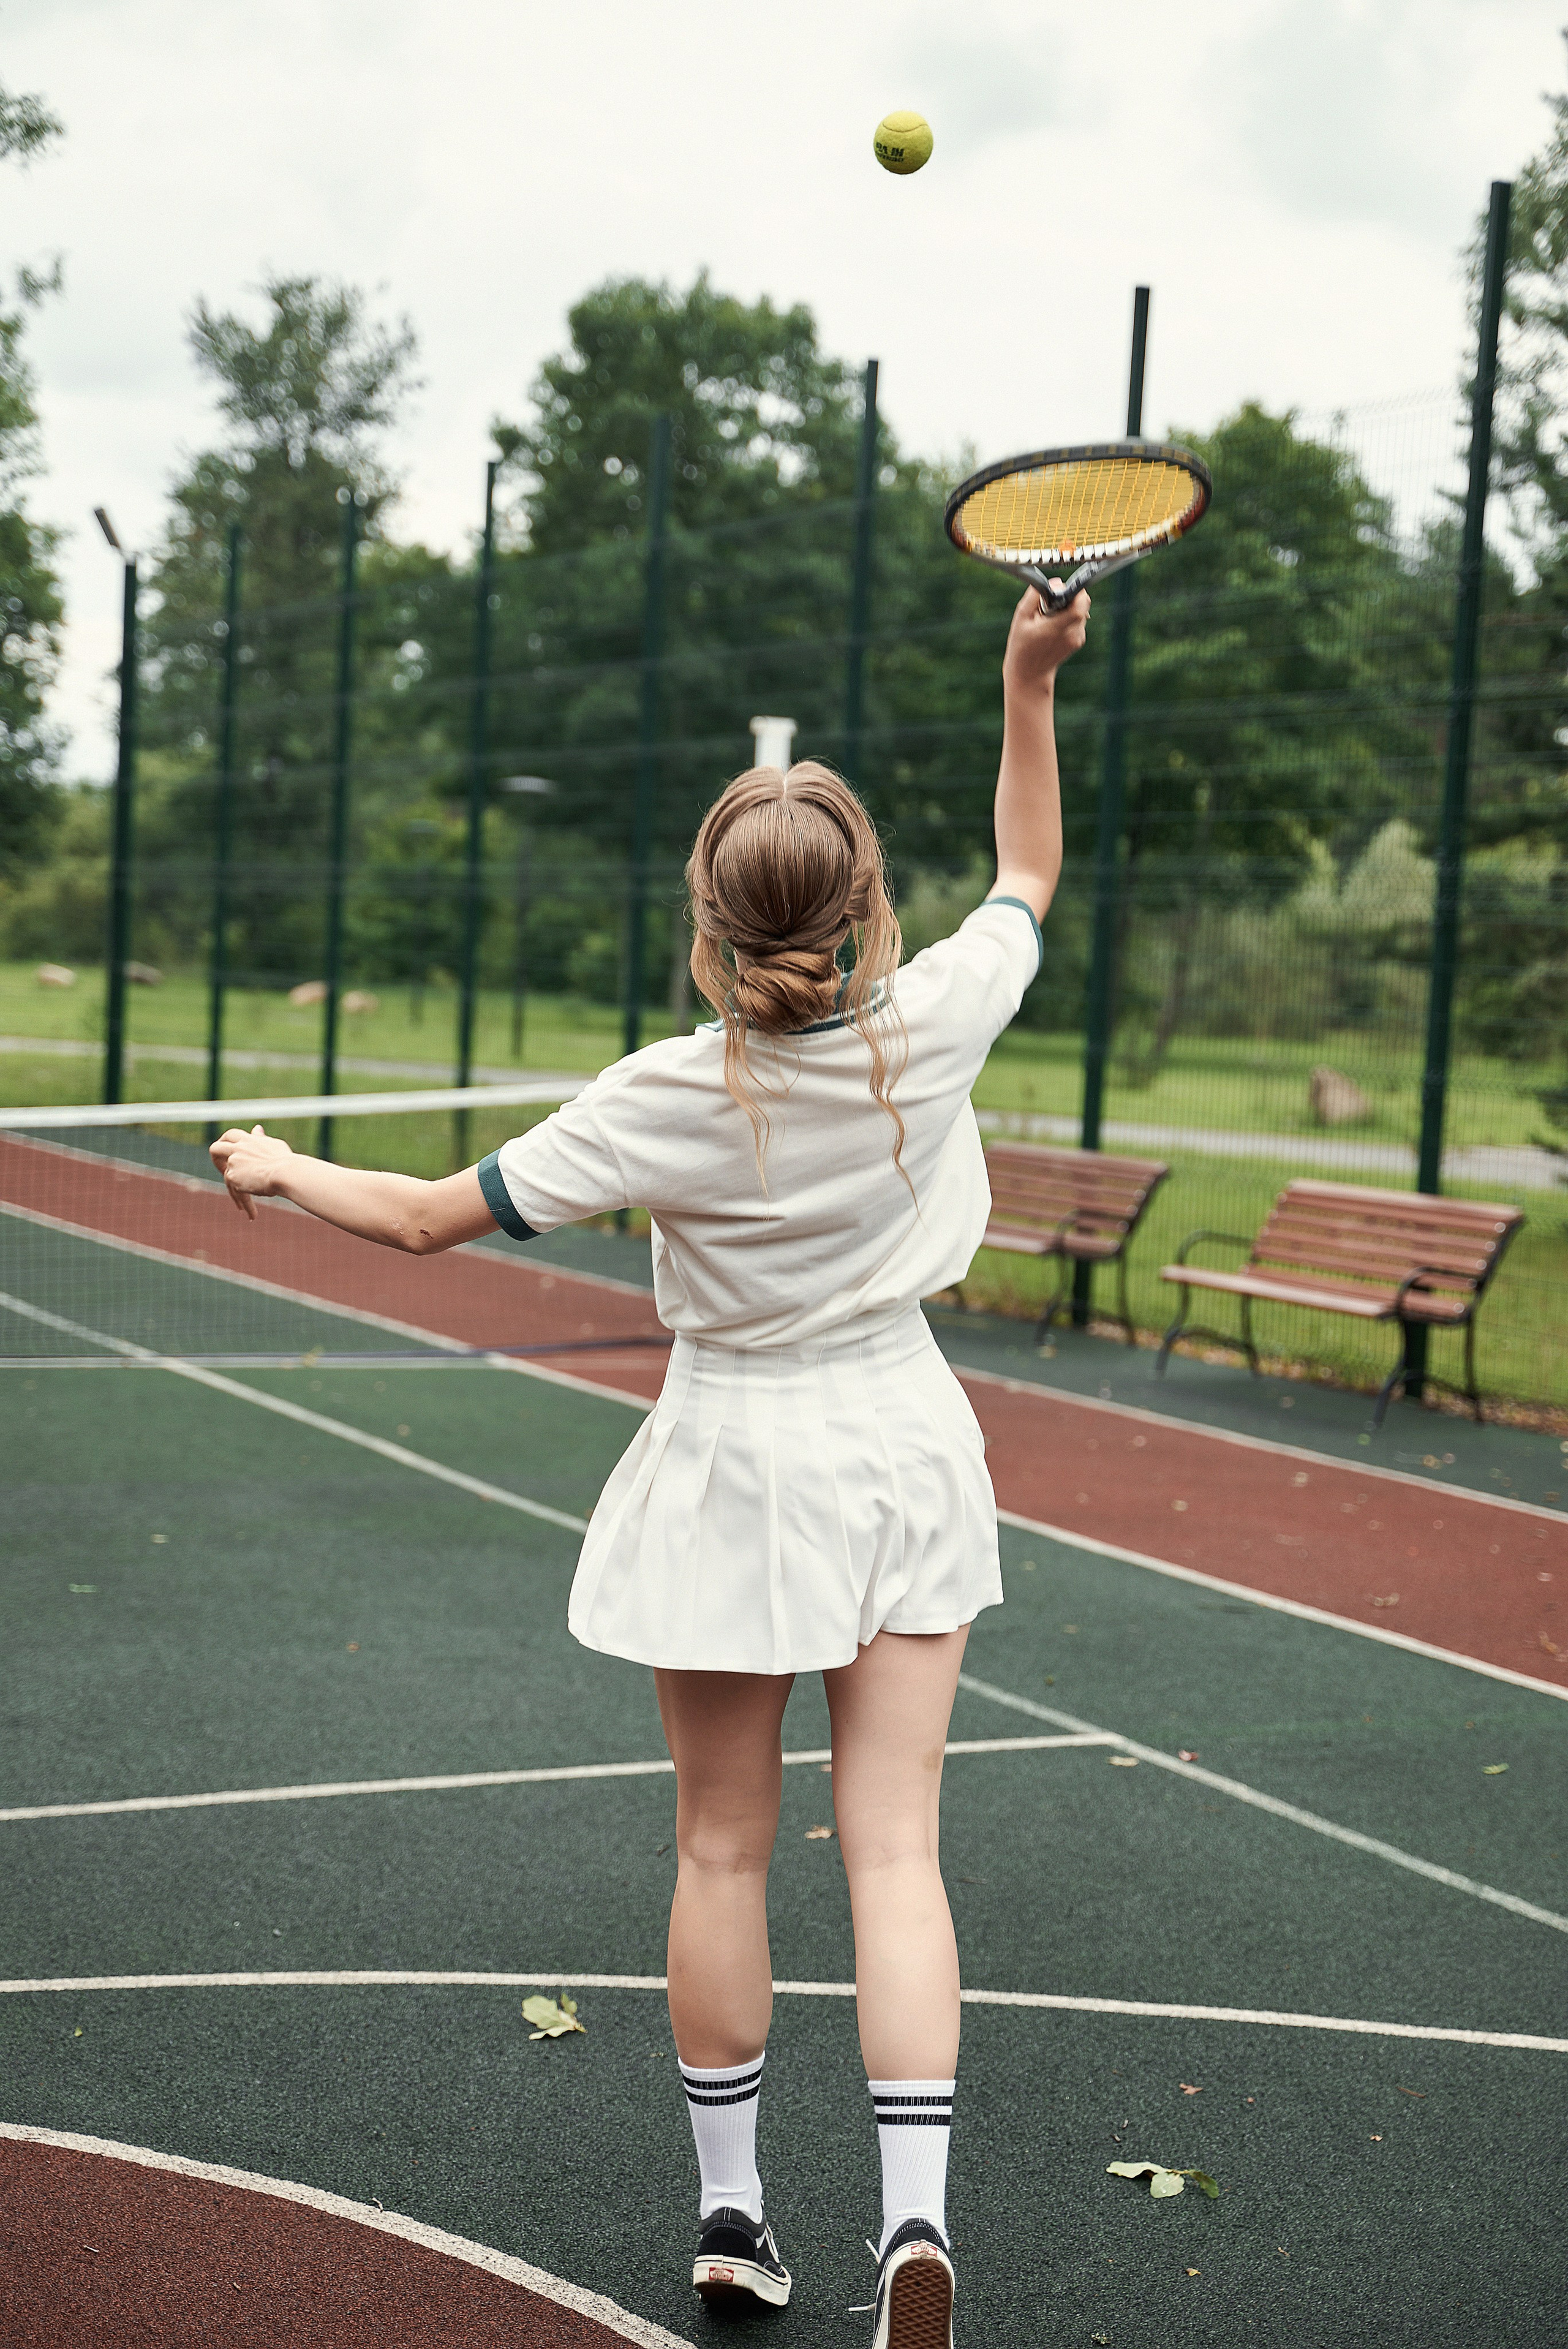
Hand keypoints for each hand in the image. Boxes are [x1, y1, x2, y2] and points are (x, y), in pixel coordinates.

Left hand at [209, 1124, 292, 1219]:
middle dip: (216, 1161)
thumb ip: (262, 1139)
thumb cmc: (286, 1161)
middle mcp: (237, 1149)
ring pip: (227, 1178)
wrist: (286, 1172)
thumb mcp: (273, 1146)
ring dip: (236, 1194)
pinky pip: (235, 1192)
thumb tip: (256, 1129)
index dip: (228, 1143)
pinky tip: (252, 1214)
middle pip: (215, 1149)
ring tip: (245, 1208)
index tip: (231, 1153)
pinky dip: (245, 1204)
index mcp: (249, 1140)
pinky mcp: (232, 1177)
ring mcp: (233, 1163)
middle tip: (225, 1173)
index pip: (231, 1135)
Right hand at [1001, 581, 1089, 700]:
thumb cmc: (1022, 646)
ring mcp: (1077, 639)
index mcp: (1056, 628)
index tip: (1062, 590)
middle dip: (1069, 598)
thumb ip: (1035, 596)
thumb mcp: (1021, 618)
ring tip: (1049, 619)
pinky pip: (1078, 621)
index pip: (1080, 605)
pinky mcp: (1078, 641)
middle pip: (1082, 605)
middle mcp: (1071, 634)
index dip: (1076, 592)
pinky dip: (1068, 619)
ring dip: (1068, 609)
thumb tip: (1055, 582)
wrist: (1030, 674)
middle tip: (1051, 605)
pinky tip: (1053, 628)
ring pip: (1080, 612)